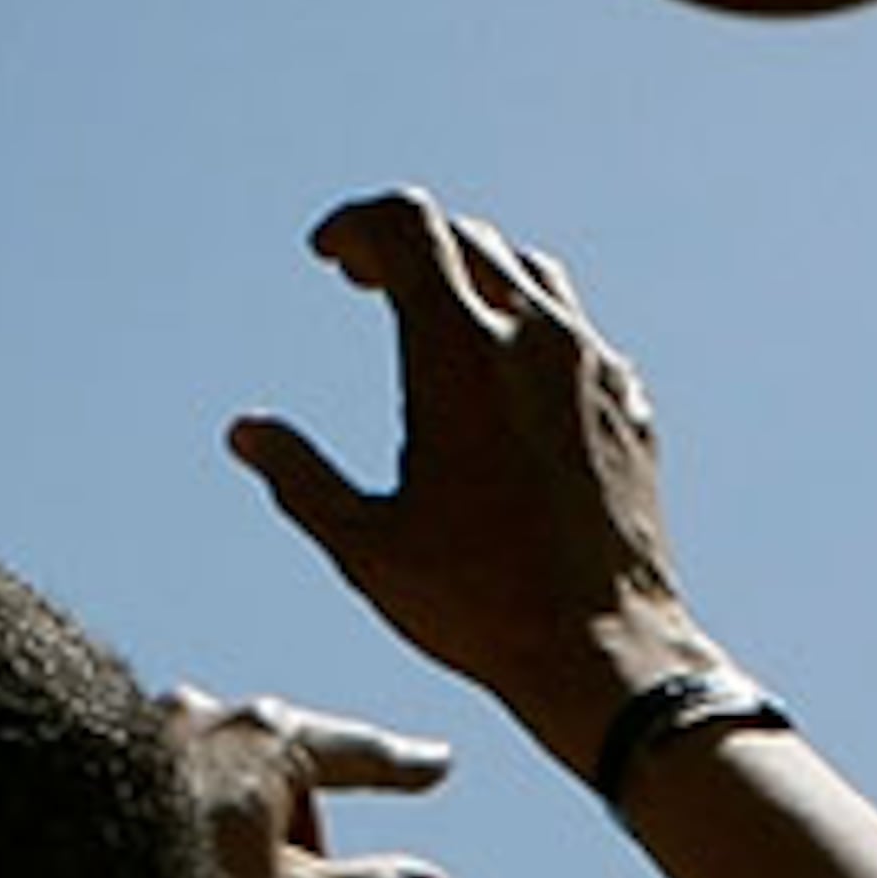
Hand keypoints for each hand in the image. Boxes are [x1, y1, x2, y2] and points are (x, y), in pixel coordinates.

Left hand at [159, 686, 456, 877]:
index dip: (402, 769)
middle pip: (285, 788)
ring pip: (225, 802)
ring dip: (251, 869)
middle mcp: (208, 719)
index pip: (358, 754)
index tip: (437, 766)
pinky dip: (198, 854)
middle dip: (309, 868)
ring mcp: (147, 735)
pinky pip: (171, 810)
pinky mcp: (97, 767)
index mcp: (269, 738)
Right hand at [225, 190, 727, 778]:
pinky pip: (577, 332)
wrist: (606, 653)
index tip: (329, 259)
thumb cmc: (480, 606)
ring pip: (529, 272)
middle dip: (404, 247)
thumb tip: (245, 433)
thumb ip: (300, 478)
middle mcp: (534, 339)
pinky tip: (507, 379)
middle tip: (365, 284)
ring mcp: (592, 368)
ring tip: (436, 316)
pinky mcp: (631, 405)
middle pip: (463, 238)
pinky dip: (530, 327)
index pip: (406, 224)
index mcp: (459, 354)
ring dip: (472, 275)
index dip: (356, 225)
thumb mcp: (366, 547)